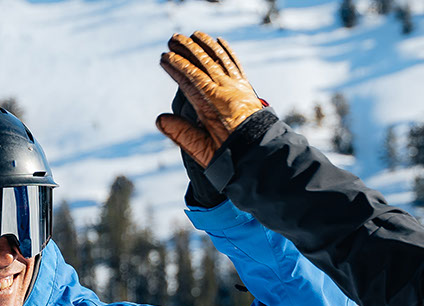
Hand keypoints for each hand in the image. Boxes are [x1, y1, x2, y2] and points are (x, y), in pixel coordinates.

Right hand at [156, 31, 265, 167]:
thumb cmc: (231, 153)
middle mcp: (225, 91)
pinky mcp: (246, 88)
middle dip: (188, 49)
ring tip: (194, 35)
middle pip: (204, 62)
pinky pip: (235, 64)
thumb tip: (160, 119)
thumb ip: (182, 134)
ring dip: (206, 45)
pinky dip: (226, 52)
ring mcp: (237, 87)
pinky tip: (220, 42)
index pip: (189, 78)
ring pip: (220, 59)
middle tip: (173, 39)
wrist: (263, 152)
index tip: (164, 57)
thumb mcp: (204, 150)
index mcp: (212, 104)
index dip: (176, 66)